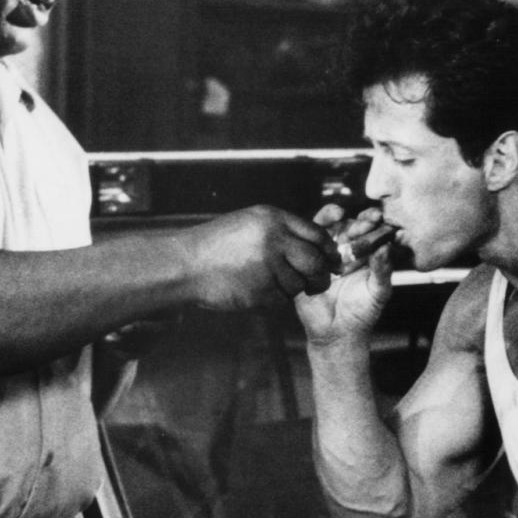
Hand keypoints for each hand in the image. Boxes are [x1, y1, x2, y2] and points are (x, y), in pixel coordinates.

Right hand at [180, 205, 332, 309]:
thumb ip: (281, 230)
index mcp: (273, 219)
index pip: (317, 234)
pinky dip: (275, 298)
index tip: (331, 258)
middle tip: (319, 281)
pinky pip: (282, 299)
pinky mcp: (260, 291)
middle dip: (321, 274)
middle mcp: (274, 240)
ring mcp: (267, 266)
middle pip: (315, 261)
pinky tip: (257, 290)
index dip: (328, 249)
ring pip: (299, 284)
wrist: (187, 264)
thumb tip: (316, 244)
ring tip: (271, 282)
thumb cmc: (218, 244)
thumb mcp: (250, 223)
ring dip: (292, 287)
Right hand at [293, 205, 393, 342]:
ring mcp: (324, 253)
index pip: (371, 233)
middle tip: (369, 218)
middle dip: (359, 220)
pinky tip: (318, 229)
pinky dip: (311, 231)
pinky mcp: (304, 258)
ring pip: (327, 229)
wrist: (335, 333)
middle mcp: (345, 250)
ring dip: (332, 217)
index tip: (381, 218)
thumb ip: (383, 271)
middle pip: (351, 226)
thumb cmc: (362, 313)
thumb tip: (387, 247)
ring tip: (340, 214)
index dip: (375, 223)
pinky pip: (305, 241)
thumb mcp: (379, 292)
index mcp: (365, 255)